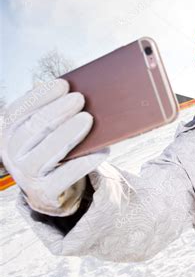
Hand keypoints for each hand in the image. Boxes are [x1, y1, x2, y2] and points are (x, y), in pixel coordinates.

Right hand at [1, 79, 108, 215]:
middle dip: (58, 111)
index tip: (63, 84)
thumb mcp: (43, 133)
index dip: (40, 97)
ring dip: (69, 133)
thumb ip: (50, 113)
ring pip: (48, 151)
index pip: (18, 112)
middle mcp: (12, 155)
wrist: (49, 191)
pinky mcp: (45, 192)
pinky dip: (85, 161)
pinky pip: (67, 175)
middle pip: (34, 129)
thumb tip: (74, 90)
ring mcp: (27, 175)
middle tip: (79, 98)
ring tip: (88, 119)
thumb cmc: (50, 149)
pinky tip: (102, 150)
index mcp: (7, 135)